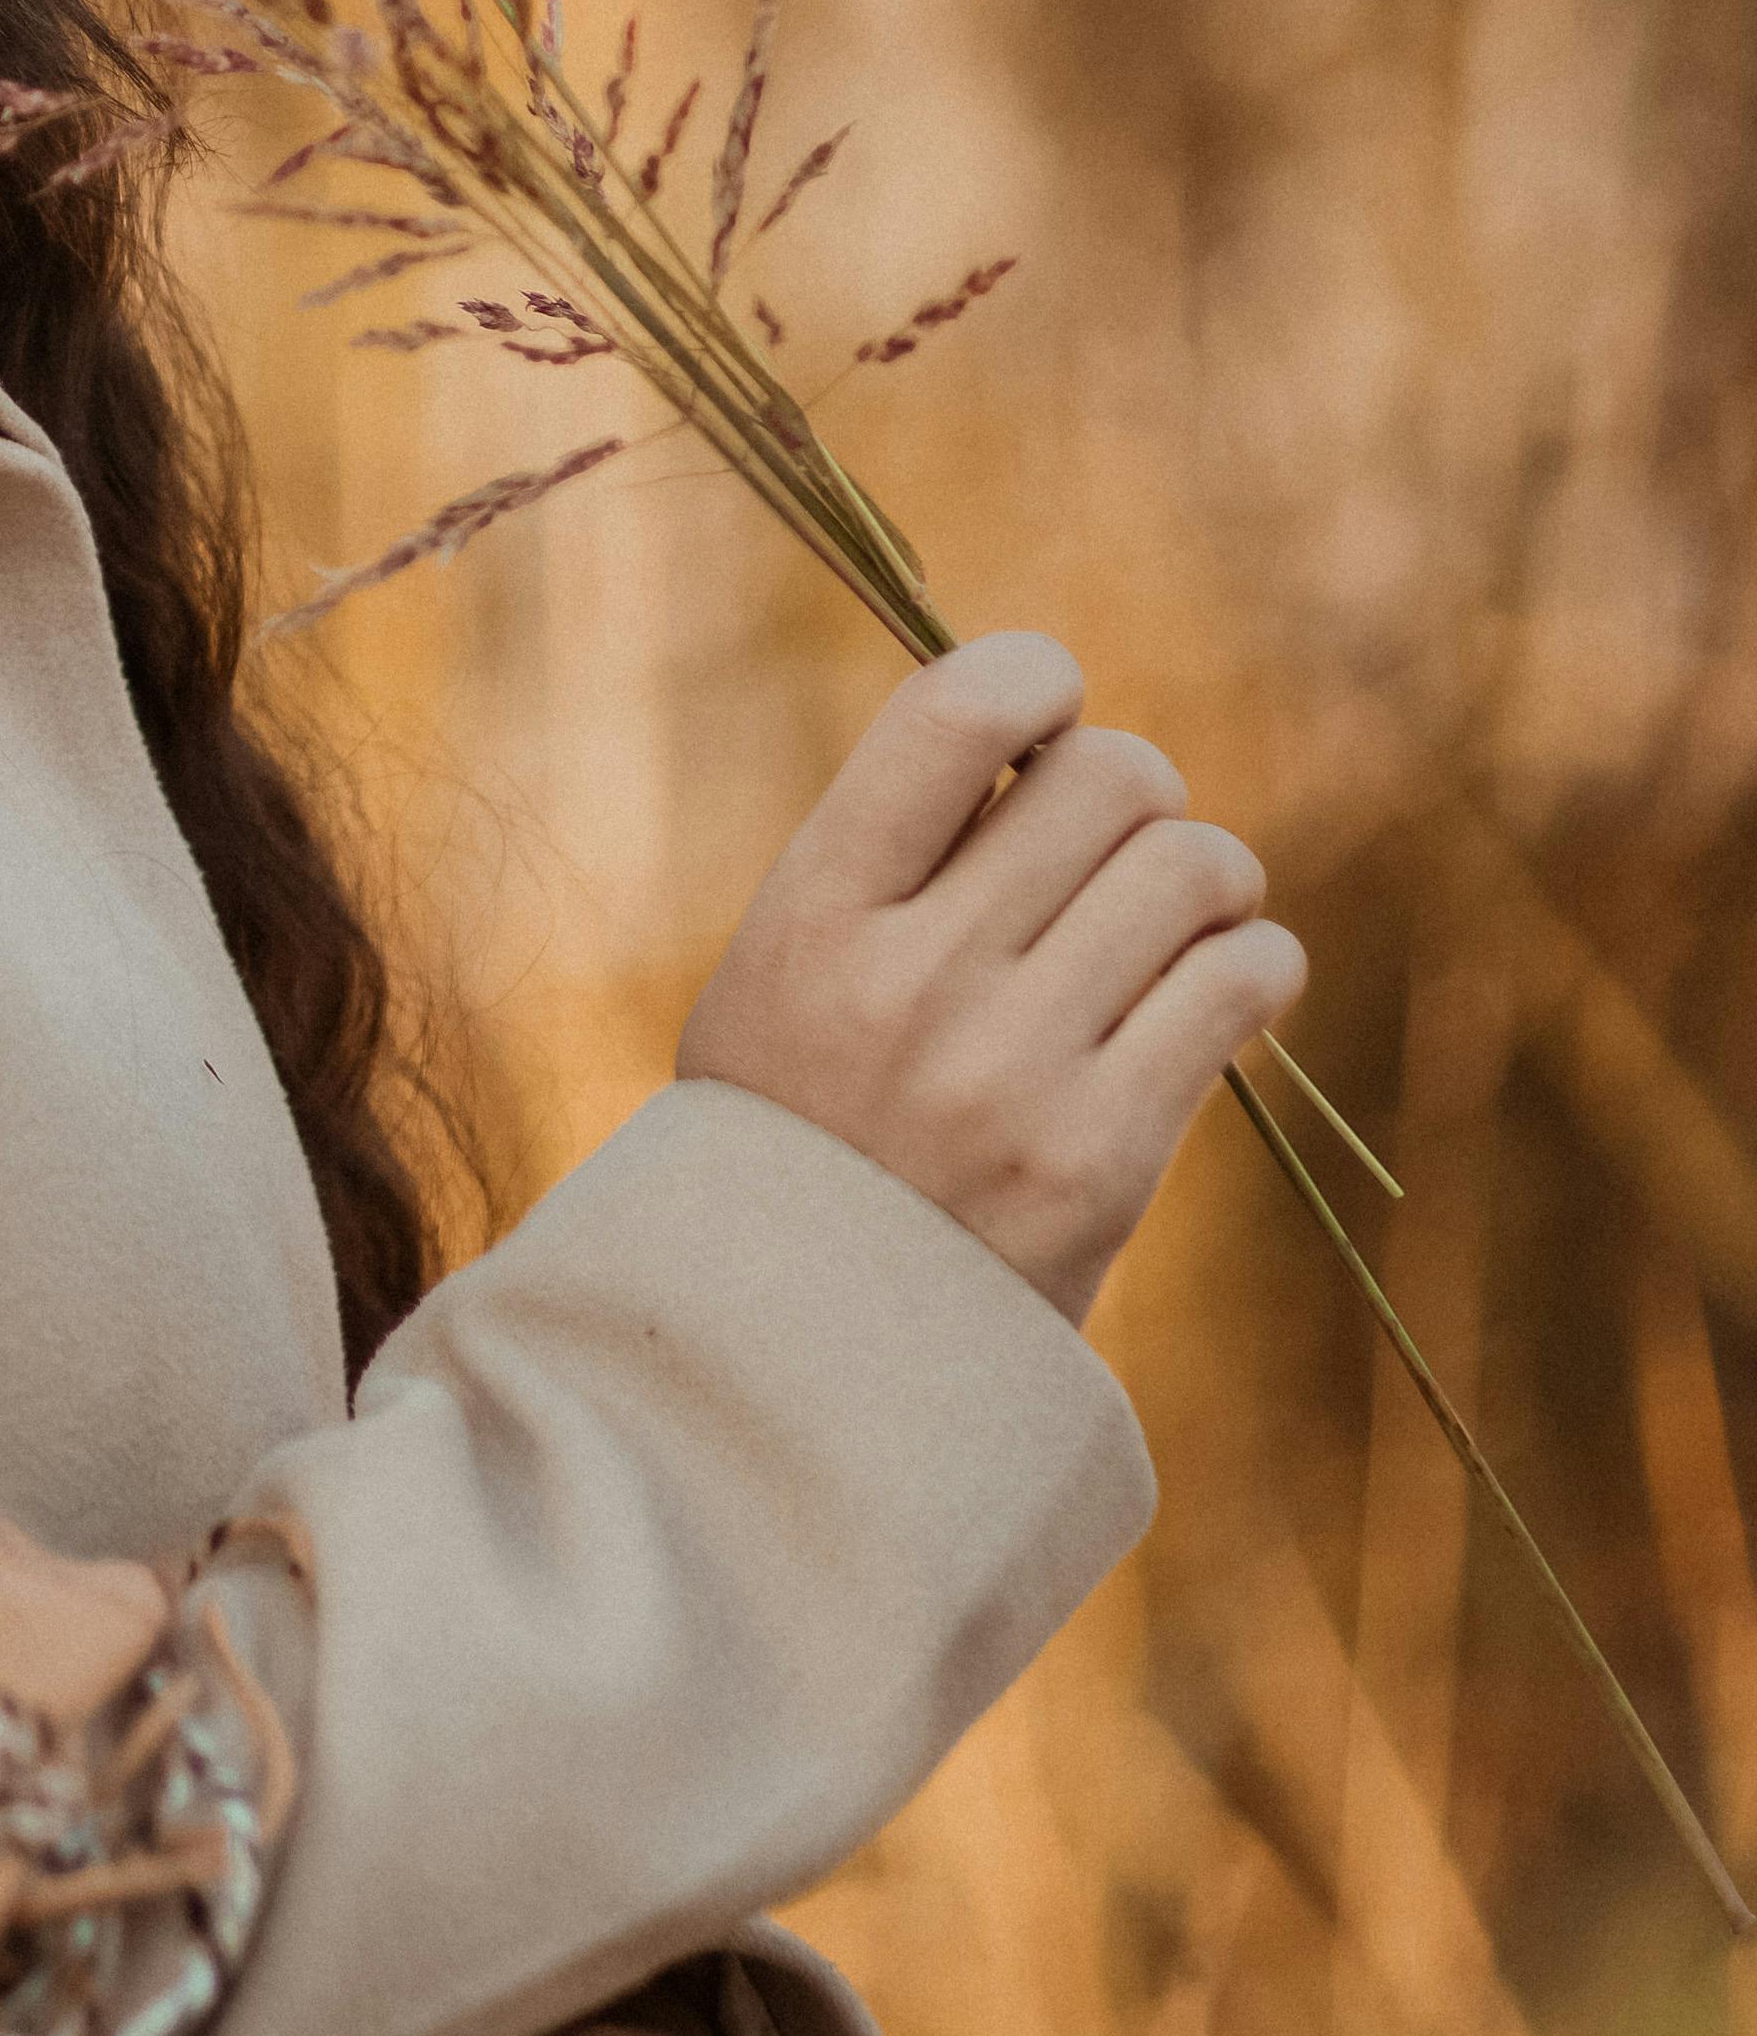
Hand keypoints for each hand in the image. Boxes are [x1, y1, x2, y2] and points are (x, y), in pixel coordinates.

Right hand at [677, 627, 1304, 1325]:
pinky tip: (1216, 992)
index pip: (953, 713)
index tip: (1046, 718)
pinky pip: (1246, 980)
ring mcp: (1010, 1075)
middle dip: (1137, 792)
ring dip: (1210, 878)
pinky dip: (1254, 964)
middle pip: (1108, 776)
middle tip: (1117, 850)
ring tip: (1177, 923)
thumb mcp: (781, 973)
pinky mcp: (1103, 1159)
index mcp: (808, 917)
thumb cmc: (804, 1130)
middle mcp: (908, 983)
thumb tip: (1061, 731)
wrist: (802, 1355)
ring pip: (1195, 867)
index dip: (1035, 680)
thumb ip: (896, 857)